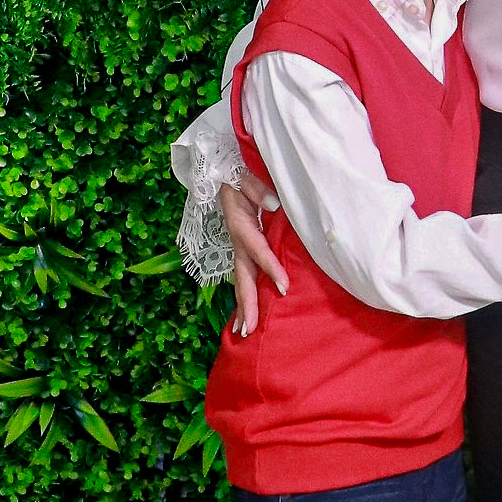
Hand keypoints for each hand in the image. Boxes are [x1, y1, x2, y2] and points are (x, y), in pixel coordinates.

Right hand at [221, 175, 286, 335]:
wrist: (218, 170)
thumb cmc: (235, 173)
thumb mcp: (243, 174)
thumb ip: (256, 188)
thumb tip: (273, 204)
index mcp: (239, 222)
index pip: (256, 249)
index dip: (269, 267)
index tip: (283, 287)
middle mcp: (236, 239)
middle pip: (242, 275)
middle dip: (246, 303)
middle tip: (250, 330)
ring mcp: (236, 245)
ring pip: (240, 278)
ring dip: (242, 305)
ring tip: (244, 331)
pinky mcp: (240, 246)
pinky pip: (242, 273)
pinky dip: (243, 294)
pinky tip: (246, 312)